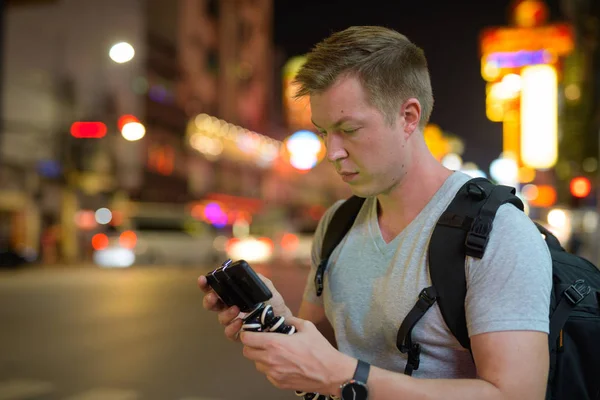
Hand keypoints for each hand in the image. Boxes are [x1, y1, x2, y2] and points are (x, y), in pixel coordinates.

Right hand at [198, 272, 290, 341]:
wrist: (284, 319)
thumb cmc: (273, 302)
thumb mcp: (266, 286)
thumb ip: (256, 278)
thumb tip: (245, 272)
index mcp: (233, 294)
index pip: (215, 288)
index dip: (206, 284)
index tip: (203, 279)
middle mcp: (230, 307)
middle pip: (211, 304)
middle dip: (209, 300)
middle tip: (213, 297)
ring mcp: (233, 321)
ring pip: (221, 318)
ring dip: (226, 313)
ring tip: (236, 309)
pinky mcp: (239, 334)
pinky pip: (229, 333)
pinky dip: (232, 327)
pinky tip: (240, 322)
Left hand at [240, 317, 355, 395]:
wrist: (331, 373)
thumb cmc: (320, 351)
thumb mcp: (307, 327)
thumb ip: (291, 321)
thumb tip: (283, 318)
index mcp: (274, 343)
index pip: (247, 339)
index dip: (247, 334)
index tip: (252, 332)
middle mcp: (270, 359)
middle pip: (247, 352)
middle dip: (252, 346)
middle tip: (262, 342)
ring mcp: (273, 373)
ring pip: (256, 364)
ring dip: (261, 358)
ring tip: (274, 353)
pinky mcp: (278, 383)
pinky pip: (267, 374)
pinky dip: (270, 369)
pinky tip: (282, 364)